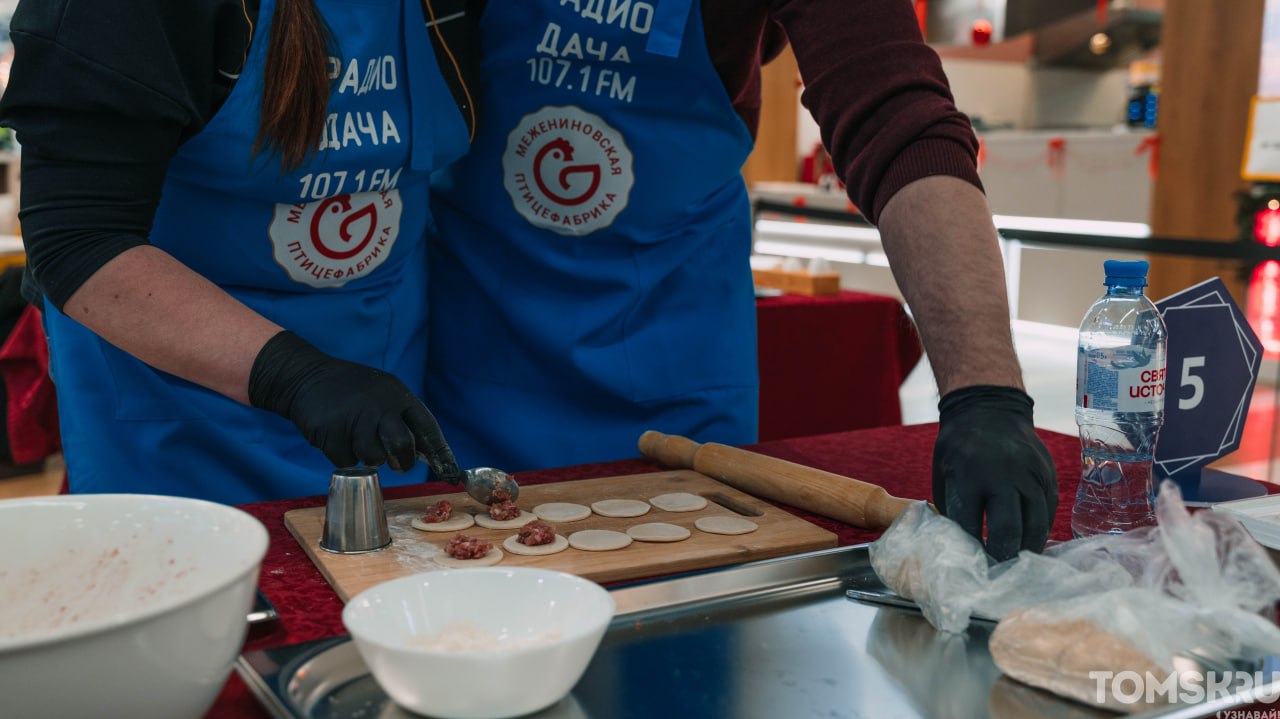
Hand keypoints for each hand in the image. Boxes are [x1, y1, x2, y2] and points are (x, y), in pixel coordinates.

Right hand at [248, 331, 464, 481]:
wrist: (306, 376)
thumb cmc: (353, 390)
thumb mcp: (384, 393)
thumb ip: (403, 417)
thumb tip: (428, 453)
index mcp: (397, 395)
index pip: (427, 427)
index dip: (440, 452)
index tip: (450, 473)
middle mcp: (379, 406)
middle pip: (402, 446)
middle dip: (403, 461)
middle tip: (397, 462)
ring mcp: (353, 419)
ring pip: (374, 458)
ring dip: (369, 457)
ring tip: (359, 439)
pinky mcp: (330, 432)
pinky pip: (347, 461)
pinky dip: (345, 456)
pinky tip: (338, 438)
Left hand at [932, 385, 1056, 559]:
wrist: (988, 409)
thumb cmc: (959, 449)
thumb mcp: (945, 475)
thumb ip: (954, 510)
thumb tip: (961, 550)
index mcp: (969, 475)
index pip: (971, 525)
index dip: (971, 552)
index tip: (970, 570)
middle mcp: (1004, 475)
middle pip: (1009, 530)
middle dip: (1002, 558)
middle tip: (997, 576)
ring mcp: (1030, 474)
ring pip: (1036, 525)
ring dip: (1026, 550)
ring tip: (1016, 566)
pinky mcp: (1047, 475)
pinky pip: (1048, 512)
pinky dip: (1040, 531)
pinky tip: (1030, 544)